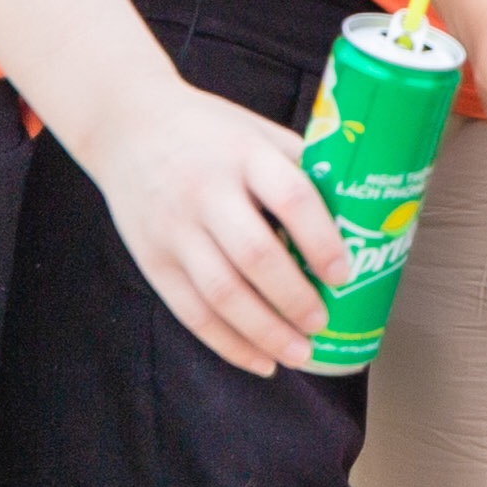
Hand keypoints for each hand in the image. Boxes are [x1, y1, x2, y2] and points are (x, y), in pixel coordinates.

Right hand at [71, 79, 341, 372]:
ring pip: (221, 293)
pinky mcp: (153, 260)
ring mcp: (175, 229)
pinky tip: (260, 360)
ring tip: (301, 353)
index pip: (290, 197)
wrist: (126, 125)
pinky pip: (192, 312)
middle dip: (294, 298)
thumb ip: (297, 167)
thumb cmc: (208, 131)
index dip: (321, 239)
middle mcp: (207, 192)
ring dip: (265, 332)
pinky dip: (229, 344)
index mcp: (244, 153)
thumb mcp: (256, 131)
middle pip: (254, 255)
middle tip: (324, 322)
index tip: (344, 273)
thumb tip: (359, 211)